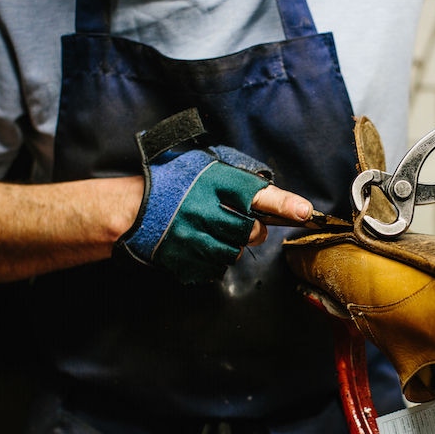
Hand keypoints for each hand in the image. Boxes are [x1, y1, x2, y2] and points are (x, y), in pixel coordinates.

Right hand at [116, 145, 310, 283]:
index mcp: (211, 182)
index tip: (304, 211)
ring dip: (233, 245)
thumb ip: (235, 178)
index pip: (256, 194)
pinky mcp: (184, 260)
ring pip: (235, 252)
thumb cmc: (172, 182)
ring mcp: (192, 238)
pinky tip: (202, 245)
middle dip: (255, 230)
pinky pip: (216, 267)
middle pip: (251, 231)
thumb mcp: (203, 165)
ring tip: (216, 231)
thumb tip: (270, 195)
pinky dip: (216, 259)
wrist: (130, 210)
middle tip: (243, 222)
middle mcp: (203, 210)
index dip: (283, 204)